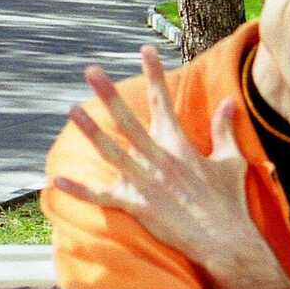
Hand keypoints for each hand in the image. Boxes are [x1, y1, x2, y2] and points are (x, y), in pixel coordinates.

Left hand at [53, 45, 264, 276]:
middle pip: (129, 121)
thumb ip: (225, 129)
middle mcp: (159, 158)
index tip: (145, 49)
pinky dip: (80, 190)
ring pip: (112, 152)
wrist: (225, 239)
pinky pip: (103, 197)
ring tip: (72, 110)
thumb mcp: (231, 161)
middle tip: (91, 71)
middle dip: (109, 94)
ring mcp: (145, 182)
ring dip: (91, 131)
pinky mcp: (137, 206)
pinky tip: (58, 180)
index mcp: (180, 145)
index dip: (155, 74)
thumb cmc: (229, 201)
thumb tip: (229, 103)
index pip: (164, 101)